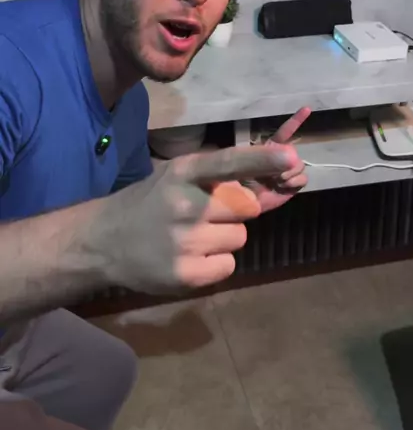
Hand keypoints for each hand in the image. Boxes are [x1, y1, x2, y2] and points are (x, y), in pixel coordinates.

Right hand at [104, 143, 298, 291]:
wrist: (103, 242)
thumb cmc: (149, 202)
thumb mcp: (175, 177)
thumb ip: (217, 179)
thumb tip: (270, 188)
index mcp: (182, 172)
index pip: (228, 163)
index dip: (262, 159)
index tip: (291, 156)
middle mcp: (185, 204)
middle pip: (246, 207)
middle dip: (236, 211)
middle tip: (206, 215)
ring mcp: (185, 242)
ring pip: (240, 237)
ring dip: (225, 237)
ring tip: (193, 237)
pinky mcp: (186, 274)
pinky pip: (228, 265)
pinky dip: (216, 263)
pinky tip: (190, 257)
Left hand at [245, 107, 311, 212]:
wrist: (242, 201)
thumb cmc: (238, 180)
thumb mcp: (244, 162)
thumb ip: (264, 157)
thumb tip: (290, 157)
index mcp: (270, 148)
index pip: (285, 132)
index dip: (296, 120)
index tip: (307, 109)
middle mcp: (281, 158)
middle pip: (295, 152)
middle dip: (287, 161)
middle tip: (272, 174)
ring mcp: (288, 172)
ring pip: (300, 165)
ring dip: (289, 174)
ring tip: (275, 181)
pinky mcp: (293, 186)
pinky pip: (303, 179)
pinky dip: (294, 182)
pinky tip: (282, 186)